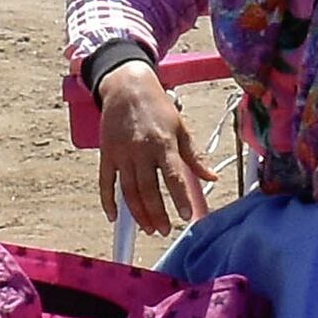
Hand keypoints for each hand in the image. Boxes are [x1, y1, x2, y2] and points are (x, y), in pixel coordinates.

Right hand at [96, 68, 209, 235]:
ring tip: (148, 228)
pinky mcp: (107, 153)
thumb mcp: (180, 128)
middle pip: (148, 190)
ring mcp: (121, 153)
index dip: (179, 198)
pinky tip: (115, 217)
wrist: (126, 86)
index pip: (173, 177)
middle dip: (156, 214)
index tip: (185, 216)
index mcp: (163, 143)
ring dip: (137, 213)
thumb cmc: (158, 107)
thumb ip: (194, 156)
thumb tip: (211, 178)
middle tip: (164, 231)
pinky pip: (105, 182)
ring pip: (128, 191)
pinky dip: (108, 201)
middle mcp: (141, 150)